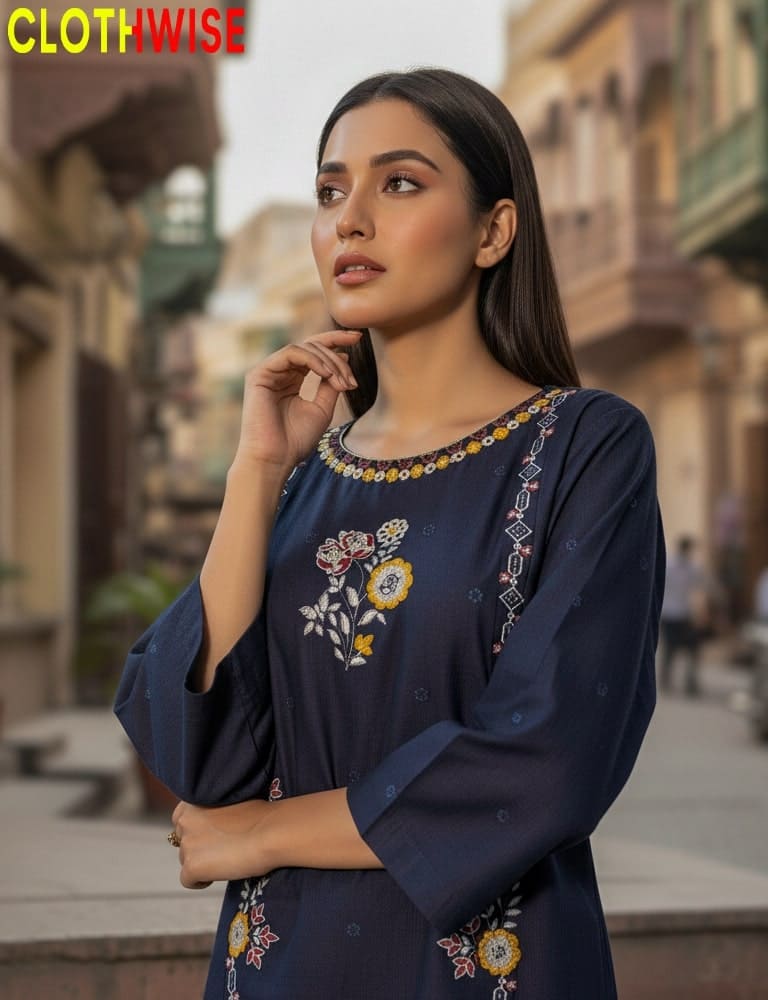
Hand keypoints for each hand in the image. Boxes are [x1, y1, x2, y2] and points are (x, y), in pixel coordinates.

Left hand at [171, 799, 272, 889]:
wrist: (271, 832)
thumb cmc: (260, 816)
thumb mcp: (230, 803)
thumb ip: (213, 812)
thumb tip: (210, 828)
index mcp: (193, 800)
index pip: (181, 819)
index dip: (197, 830)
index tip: (213, 835)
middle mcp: (184, 820)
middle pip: (181, 841)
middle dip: (197, 846)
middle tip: (221, 850)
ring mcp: (187, 844)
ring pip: (185, 860)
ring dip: (202, 862)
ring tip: (226, 860)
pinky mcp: (192, 866)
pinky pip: (188, 880)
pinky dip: (201, 881)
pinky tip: (218, 876)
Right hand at [232, 329, 362, 471]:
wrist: (275, 459)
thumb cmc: (296, 441)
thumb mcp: (322, 408)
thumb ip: (331, 383)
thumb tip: (344, 357)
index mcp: (292, 380)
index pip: (314, 353)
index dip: (336, 341)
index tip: (359, 338)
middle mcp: (279, 373)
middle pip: (311, 346)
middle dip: (336, 353)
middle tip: (352, 378)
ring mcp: (268, 372)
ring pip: (304, 348)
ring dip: (328, 362)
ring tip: (341, 382)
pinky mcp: (259, 374)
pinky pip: (291, 353)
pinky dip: (313, 360)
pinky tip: (326, 374)